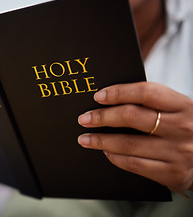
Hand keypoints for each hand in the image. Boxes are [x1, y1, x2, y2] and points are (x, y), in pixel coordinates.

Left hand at [77, 82, 192, 192]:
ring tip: (85, 138)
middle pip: (132, 117)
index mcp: (183, 105)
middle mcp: (182, 128)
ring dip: (101, 141)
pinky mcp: (172, 174)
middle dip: (102, 117)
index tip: (98, 96)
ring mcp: (178, 152)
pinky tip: (105, 152)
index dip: (118, 92)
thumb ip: (150, 103)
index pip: (146, 92)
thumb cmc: (183, 128)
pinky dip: (114, 157)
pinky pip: (134, 165)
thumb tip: (108, 99)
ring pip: (128, 144)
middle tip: (84, 118)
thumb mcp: (176, 110)